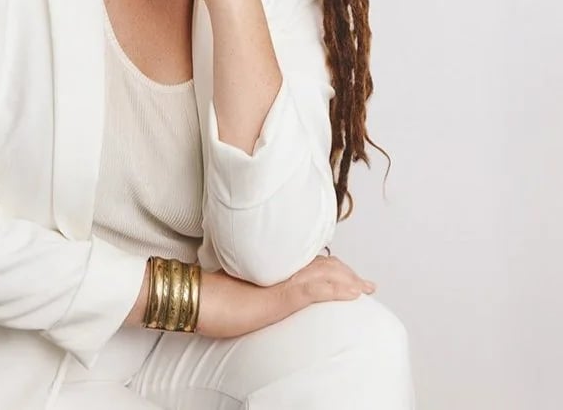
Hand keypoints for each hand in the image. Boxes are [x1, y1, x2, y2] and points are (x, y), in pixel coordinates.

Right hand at [197, 255, 375, 338]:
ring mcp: (280, 280)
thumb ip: (257, 290)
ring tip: (365, 289)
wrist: (195, 297)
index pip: (308, 264)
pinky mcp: (280, 295)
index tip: (349, 277)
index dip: (332, 269)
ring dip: (348, 281)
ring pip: (323, 274)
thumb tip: (262, 294)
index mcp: (270, 269)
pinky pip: (315, 290)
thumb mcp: (240, 294)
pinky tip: (352, 295)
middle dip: (346, 274)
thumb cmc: (210, 298)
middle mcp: (278, 268)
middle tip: (367, 285)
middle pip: (321, 265)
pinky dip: (337, 290)